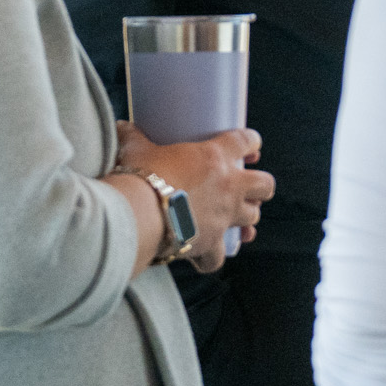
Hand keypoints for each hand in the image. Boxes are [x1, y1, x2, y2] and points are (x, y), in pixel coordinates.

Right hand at [118, 120, 273, 271]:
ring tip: (234, 219)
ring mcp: (224, 217)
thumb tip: (121, 127)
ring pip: (252, 218)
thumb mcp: (136, 151)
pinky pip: (220, 256)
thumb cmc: (140, 177)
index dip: (251, 143)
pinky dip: (214, 257)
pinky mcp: (211, 243)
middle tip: (247, 187)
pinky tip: (206, 256)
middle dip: (260, 187)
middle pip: (265, 185)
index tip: (250, 147)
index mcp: (215, 157)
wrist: (137, 214)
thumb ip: (132, 138)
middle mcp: (228, 186)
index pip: (245, 142)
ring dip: (245, 218)